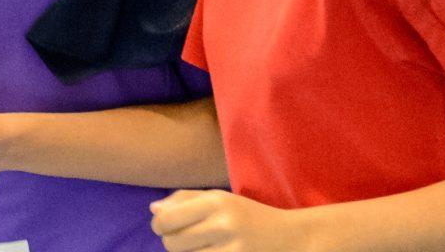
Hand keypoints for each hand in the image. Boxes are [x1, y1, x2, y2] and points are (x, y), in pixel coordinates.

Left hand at [150, 189, 314, 251]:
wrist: (290, 237)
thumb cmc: (248, 216)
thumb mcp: (220, 198)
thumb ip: (184, 200)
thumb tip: (154, 210)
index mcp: (216, 201)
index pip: (166, 220)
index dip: (159, 226)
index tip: (167, 227)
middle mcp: (223, 224)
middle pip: (171, 243)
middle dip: (172, 243)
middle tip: (187, 239)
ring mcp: (231, 249)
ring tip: (201, 247)